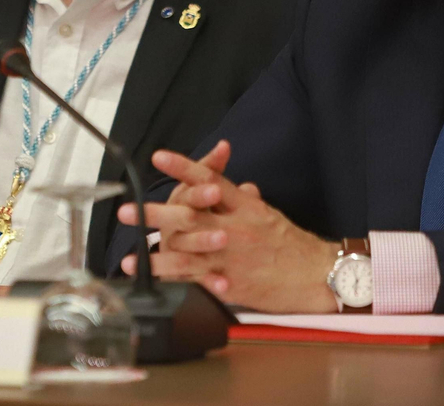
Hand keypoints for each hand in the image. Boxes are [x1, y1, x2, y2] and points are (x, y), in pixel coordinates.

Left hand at [116, 142, 339, 313]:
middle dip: (156, 213)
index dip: (183, 167)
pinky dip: (176, 283)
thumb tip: (229, 183)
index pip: (210, 179)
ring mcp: (231, 257)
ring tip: (131, 258)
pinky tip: (155, 285)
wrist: (318, 274)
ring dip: (156, 256)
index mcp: (243, 205)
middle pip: (190, 215)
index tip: (158, 157)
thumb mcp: (266, 213)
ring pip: (187, 253)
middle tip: (126, 212)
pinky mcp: (232, 282)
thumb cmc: (291, 243)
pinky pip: (198, 281)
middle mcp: (235, 228)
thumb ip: (241, 199)